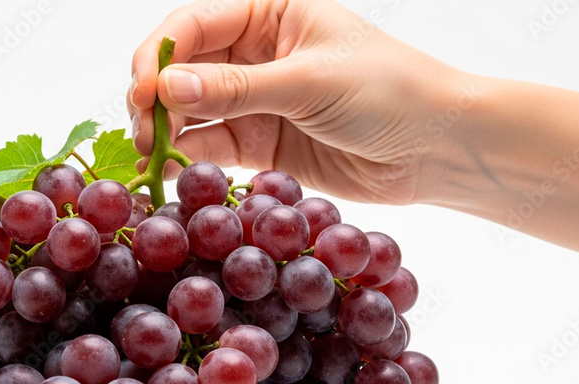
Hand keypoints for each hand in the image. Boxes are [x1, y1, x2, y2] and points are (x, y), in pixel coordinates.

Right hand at [127, 0, 471, 205]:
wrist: (436, 149)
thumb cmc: (388, 91)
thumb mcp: (308, 82)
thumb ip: (235, 88)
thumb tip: (166, 88)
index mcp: (269, 12)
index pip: (193, 24)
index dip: (160, 56)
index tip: (144, 93)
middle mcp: (255, 51)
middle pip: (183, 68)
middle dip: (157, 97)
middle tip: (142, 130)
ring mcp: (256, 98)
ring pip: (192, 110)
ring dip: (167, 132)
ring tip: (152, 157)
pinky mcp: (261, 143)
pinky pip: (213, 146)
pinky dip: (191, 159)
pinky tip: (173, 173)